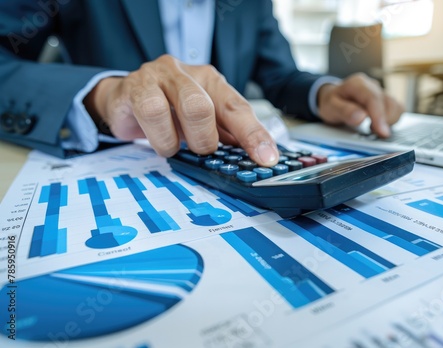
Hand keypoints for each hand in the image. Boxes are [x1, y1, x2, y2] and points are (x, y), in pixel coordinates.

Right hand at [83, 55, 278, 165]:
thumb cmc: (168, 111)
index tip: (266, 158)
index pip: (238, 107)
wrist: (124, 99)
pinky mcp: (134, 87)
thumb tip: (255, 156)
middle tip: (201, 150)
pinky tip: (159, 139)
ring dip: (182, 140)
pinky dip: (160, 137)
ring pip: (185, 107)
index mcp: (210, 81)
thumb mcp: (200, 122)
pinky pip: (151, 113)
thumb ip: (225, 134)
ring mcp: (159, 76)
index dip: (253, 135)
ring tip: (176, 145)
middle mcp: (187, 73)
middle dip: (206, 140)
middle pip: (208, 106)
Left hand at [317, 73, 403, 137]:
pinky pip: (398, 109)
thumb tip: (361, 117)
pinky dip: (392, 119)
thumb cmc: (332, 102)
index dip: (379, 116)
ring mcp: (380, 92)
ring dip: (389, 121)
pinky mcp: (386, 100)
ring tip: (372, 128)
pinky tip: (379, 125)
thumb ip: (344, 111)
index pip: (373, 98)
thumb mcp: (330, 107)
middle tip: (373, 132)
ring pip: (396, 106)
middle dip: (384, 121)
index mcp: (358, 84)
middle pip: (387, 103)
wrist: (332, 98)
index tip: (381, 131)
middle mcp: (372, 85)